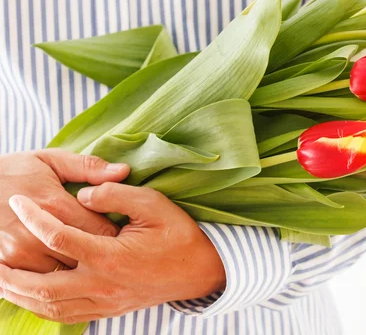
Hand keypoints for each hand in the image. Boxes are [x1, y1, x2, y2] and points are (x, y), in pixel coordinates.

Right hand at [0, 149, 129, 272]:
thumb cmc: (12, 171)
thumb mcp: (49, 161)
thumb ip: (88, 167)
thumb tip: (124, 171)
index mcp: (55, 206)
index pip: (102, 231)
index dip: (117, 235)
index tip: (124, 233)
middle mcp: (38, 235)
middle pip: (86, 257)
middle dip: (101, 254)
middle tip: (111, 250)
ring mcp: (20, 254)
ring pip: (66, 276)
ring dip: (78, 270)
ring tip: (88, 260)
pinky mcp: (5, 267)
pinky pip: (41, 284)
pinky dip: (55, 279)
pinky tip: (64, 270)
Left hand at [0, 183, 225, 323]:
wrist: (202, 270)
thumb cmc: (179, 233)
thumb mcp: (153, 204)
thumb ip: (115, 194)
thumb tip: (84, 195)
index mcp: (112, 256)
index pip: (59, 238)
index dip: (33, 217)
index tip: (17, 201)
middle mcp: (104, 284)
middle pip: (42, 285)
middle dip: (10, 272)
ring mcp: (106, 302)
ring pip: (50, 306)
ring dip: (20, 294)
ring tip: (0, 279)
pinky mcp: (109, 310)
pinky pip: (67, 316)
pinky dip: (42, 307)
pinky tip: (31, 296)